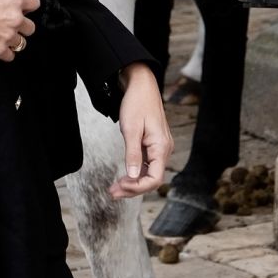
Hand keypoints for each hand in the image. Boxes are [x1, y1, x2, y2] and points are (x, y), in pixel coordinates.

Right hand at [0, 0, 38, 59]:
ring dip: (13, 41)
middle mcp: (16, 18)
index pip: (35, 3)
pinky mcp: (0, 50)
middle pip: (30, 27)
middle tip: (7, 26)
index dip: (28, 7)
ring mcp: (9, 36)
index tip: (23, 10)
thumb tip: (9, 8)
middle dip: (21, 27)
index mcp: (14, 0)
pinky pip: (10, 56)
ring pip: (22, 43)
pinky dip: (4, 53)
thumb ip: (5, 1)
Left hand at [108, 63, 171, 198]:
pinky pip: (147, 165)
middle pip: (152, 179)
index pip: (154, 179)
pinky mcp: (154, 145)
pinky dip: (135, 173)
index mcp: (161, 147)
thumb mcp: (131, 129)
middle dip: (132, 189)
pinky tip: (124, 176)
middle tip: (112, 193)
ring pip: (149, 173)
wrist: (142, 84)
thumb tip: (132, 177)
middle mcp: (164, 150)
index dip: (138, 188)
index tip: (120, 187)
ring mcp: (160, 148)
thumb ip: (132, 154)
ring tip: (114, 188)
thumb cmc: (137, 103)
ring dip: (133, 183)